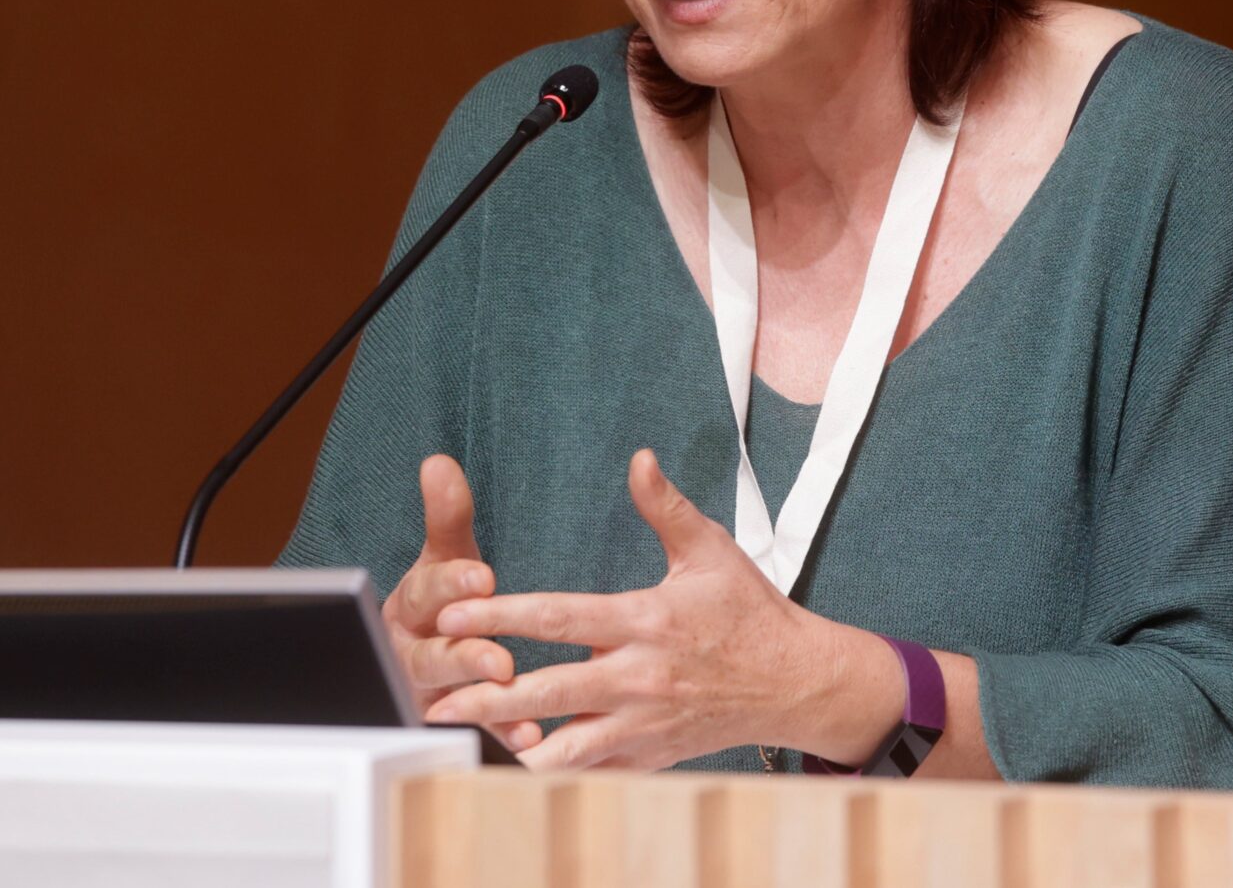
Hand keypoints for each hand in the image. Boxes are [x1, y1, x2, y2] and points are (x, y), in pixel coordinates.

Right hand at [382, 454, 542, 753]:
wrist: (437, 656)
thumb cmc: (448, 600)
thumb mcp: (449, 557)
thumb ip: (447, 516)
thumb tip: (438, 463)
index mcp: (410, 607)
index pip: (425, 593)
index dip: (452, 584)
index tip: (483, 577)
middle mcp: (412, 654)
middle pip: (432, 657)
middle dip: (465, 657)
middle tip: (501, 659)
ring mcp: (429, 696)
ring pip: (451, 701)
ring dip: (483, 704)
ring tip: (518, 706)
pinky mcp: (451, 728)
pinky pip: (476, 736)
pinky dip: (502, 737)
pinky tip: (531, 739)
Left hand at [421, 449, 898, 770]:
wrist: (796, 683)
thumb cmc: (751, 612)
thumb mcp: (712, 551)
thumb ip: (666, 507)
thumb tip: (639, 459)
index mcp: (646, 622)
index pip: (561, 618)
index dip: (502, 616)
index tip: (453, 616)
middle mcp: (640, 678)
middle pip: (548, 692)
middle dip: (487, 697)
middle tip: (435, 697)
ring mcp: (644, 723)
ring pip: (564, 746)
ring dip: (510, 745)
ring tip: (460, 744)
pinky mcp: (650, 755)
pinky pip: (593, 771)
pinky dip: (553, 773)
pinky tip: (511, 771)